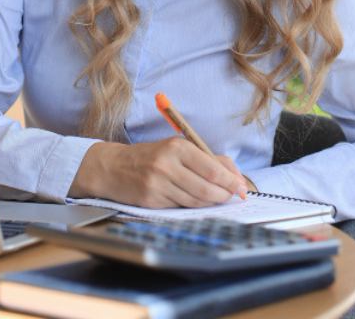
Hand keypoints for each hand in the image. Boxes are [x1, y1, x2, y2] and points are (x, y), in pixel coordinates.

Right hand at [69, 138, 248, 207]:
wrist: (112, 167)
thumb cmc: (149, 156)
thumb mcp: (176, 148)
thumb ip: (206, 157)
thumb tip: (233, 173)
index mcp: (176, 147)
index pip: (211, 168)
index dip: (230, 181)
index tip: (241, 187)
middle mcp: (167, 165)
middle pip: (206, 187)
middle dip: (225, 195)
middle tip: (234, 197)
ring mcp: (158, 184)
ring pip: (195, 200)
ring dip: (212, 203)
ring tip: (219, 200)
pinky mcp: (151, 200)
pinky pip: (180, 207)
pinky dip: (194, 207)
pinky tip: (200, 203)